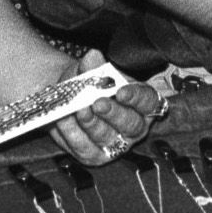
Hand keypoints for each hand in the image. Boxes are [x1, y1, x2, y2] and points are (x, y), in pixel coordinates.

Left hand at [47, 53, 166, 166]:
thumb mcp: (92, 71)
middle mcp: (134, 127)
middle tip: (98, 103)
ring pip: (106, 137)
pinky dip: (72, 132)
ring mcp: (115, 144)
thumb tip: (92, 57)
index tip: (121, 91)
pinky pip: (83, 146)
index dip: (136, 97)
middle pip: (130, 124)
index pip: (148, 101)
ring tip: (79, 109)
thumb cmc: (90, 84)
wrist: (69, 97)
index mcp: (142, 103)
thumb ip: (93, 65)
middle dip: (113, 113)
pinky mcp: (94, 155)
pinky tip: (63, 118)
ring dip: (91, 123)